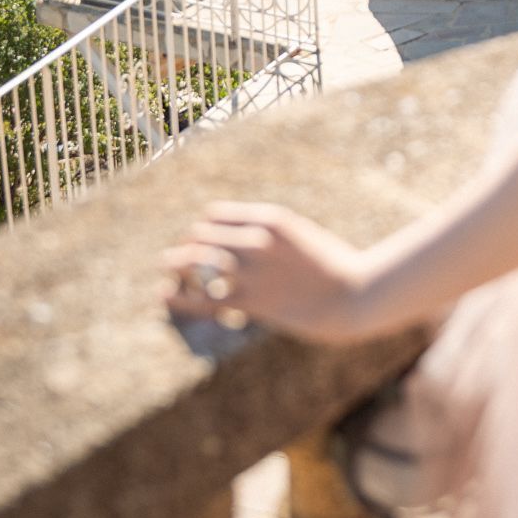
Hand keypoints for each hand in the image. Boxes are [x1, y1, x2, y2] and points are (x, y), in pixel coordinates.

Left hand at [161, 201, 372, 342]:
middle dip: (188, 247)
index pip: (214, 215)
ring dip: (177, 265)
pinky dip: (180, 298)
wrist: (354, 294)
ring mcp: (252, 272)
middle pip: (200, 235)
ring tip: (166, 269)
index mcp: (269, 218)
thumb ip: (267, 233)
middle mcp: (256, 240)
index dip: (203, 229)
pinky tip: (163, 296)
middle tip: (181, 260)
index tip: (201, 241)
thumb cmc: (330, 265)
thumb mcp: (298, 235)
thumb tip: (239, 238)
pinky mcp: (251, 302)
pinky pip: (204, 299)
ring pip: (196, 262)